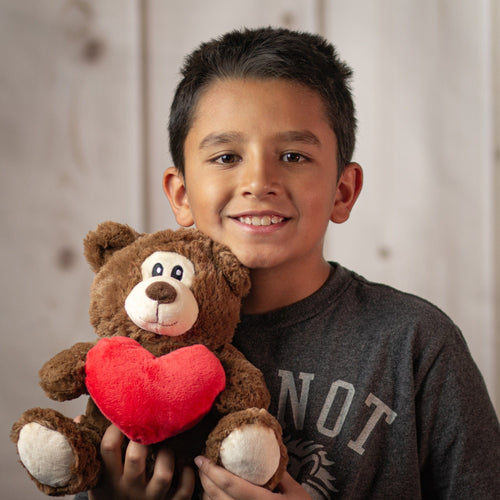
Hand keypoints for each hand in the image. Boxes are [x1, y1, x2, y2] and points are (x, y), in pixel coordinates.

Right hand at [89, 424, 194, 499]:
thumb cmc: (109, 494)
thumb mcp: (96, 477)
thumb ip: (92, 448)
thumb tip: (79, 418)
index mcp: (109, 478)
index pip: (108, 447)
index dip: (116, 428)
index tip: (122, 419)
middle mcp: (129, 489)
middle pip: (136, 457)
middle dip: (143, 439)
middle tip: (148, 431)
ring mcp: (150, 499)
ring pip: (163, 474)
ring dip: (168, 456)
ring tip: (166, 448)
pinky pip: (183, 490)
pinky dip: (188, 476)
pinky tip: (185, 465)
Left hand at [195, 456, 310, 499]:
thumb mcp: (295, 491)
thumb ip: (278, 473)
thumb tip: (264, 451)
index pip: (231, 485)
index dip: (212, 471)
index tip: (201, 457)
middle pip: (216, 497)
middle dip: (204, 478)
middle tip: (201, 464)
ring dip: (206, 493)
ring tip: (206, 478)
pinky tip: (215, 495)